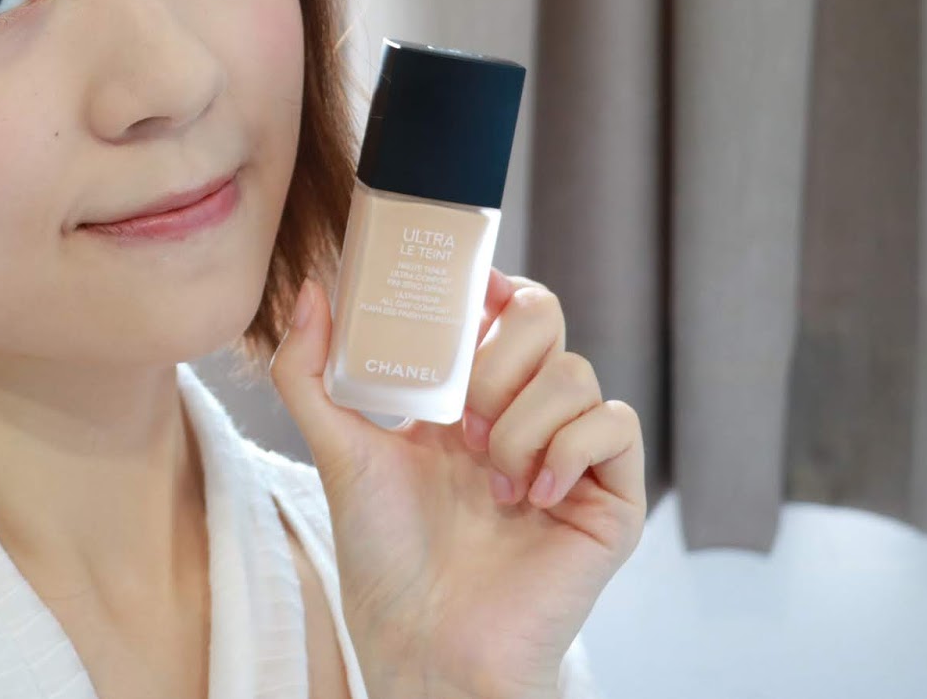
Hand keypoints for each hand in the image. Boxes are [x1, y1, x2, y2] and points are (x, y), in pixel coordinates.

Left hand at [268, 268, 645, 698]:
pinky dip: (569, 447)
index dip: (492, 285)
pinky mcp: (609, 498)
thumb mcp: (336, 449)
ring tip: (489, 476)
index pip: (500, 308)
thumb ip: (310, 370)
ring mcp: (569, 454)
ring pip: (577, 371)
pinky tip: (530, 494)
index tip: (467, 287)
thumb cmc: (384, 555)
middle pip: (545, 318)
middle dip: (500, 353)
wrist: (425, 642)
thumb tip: (310, 288)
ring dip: (521, 418)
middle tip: (463, 412)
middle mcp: (522, 415)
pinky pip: (615, 425)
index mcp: (467, 397)